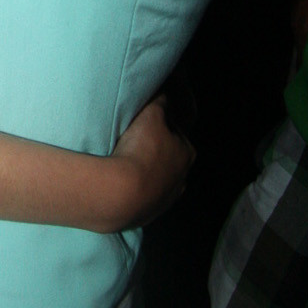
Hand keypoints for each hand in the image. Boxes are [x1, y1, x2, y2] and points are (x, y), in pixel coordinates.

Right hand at [111, 94, 194, 227]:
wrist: (120, 193)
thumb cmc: (140, 150)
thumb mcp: (151, 114)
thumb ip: (161, 100)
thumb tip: (165, 91)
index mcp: (187, 152)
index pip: (175, 133)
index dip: (159, 126)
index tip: (142, 123)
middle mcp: (183, 178)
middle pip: (167, 157)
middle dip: (153, 150)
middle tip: (130, 143)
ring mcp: (166, 200)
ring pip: (156, 179)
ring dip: (144, 172)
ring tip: (122, 163)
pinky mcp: (149, 215)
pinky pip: (143, 196)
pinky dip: (135, 189)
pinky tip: (120, 182)